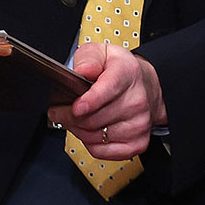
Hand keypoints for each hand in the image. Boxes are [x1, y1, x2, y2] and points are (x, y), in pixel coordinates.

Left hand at [51, 43, 163, 160]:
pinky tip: (88, 131)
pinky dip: (89, 143)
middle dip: (68, 116)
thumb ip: (88, 57)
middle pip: (94, 118)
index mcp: (127, 74)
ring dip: (77, 130)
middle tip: (58, 110)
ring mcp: (139, 124)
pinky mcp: (138, 144)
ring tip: (73, 119)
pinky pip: (102, 151)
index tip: (76, 107)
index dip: (90, 101)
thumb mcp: (103, 53)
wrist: (146, 87)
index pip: (109, 89)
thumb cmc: (120, 71)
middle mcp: (137, 101)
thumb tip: (82, 70)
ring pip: (94, 137)